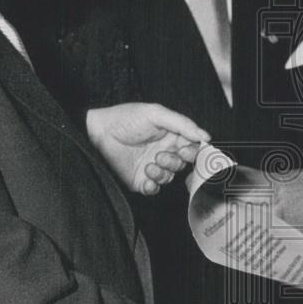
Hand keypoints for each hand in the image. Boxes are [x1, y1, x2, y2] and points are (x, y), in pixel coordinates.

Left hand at [85, 103, 210, 194]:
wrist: (97, 132)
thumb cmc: (125, 118)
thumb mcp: (156, 114)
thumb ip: (182, 124)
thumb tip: (205, 136)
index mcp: (171, 136)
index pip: (192, 147)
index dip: (193, 152)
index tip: (186, 150)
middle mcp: (164, 151)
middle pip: (183, 164)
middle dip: (175, 162)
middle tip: (161, 155)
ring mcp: (152, 167)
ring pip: (170, 177)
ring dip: (162, 173)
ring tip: (149, 165)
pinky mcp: (139, 180)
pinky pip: (154, 189)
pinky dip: (153, 186)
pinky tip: (146, 177)